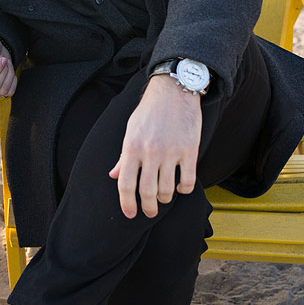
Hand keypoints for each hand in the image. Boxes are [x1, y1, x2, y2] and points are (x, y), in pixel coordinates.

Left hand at [108, 75, 201, 218]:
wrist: (173, 90)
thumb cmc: (149, 111)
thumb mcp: (131, 130)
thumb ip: (124, 156)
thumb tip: (114, 176)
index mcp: (131, 147)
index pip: (125, 184)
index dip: (127, 204)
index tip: (130, 214)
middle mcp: (150, 151)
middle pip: (147, 192)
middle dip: (148, 207)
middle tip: (150, 212)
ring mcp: (170, 151)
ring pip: (168, 189)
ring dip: (165, 198)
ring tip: (164, 197)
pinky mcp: (189, 150)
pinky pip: (188, 181)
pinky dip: (184, 189)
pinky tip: (181, 187)